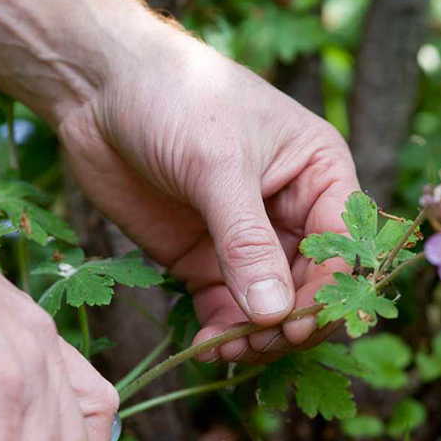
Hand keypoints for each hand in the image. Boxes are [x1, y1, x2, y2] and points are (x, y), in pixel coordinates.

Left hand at [57, 30, 358, 362]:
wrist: (99, 90)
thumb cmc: (175, 99)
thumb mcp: (217, 165)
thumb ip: (246, 241)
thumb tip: (275, 315)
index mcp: (318, 175)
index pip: (342, 248)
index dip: (325, 293)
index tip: (292, 326)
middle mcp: (291, 212)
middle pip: (310, 287)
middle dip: (287, 322)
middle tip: (255, 346)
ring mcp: (245, 240)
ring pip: (269, 307)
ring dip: (254, 336)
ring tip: (225, 350)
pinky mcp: (203, 258)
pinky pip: (225, 308)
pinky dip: (221, 332)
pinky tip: (206, 347)